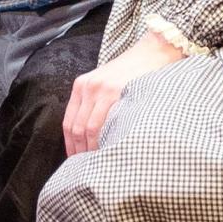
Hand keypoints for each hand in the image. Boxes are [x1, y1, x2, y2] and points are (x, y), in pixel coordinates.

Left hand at [63, 30, 181, 156]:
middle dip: (78, 151)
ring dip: (88, 150)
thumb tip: (90, 135)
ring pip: (85, 128)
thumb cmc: (133, 72)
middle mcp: (87, 86)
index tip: (74, 161)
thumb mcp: (107, 82)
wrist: (154, 52)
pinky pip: (100, 123)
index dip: (70, 145)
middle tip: (85, 169)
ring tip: (96, 165)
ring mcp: (100, 89)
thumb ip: (96, 103)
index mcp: (81, 85)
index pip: (68, 122)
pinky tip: (106, 151)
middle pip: (74, 128)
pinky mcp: (114, 92)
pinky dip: (100, 140)